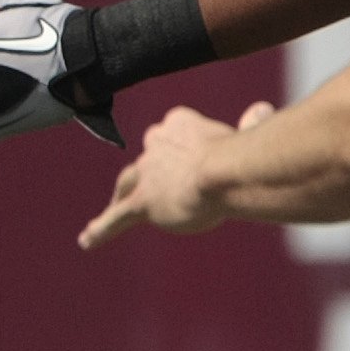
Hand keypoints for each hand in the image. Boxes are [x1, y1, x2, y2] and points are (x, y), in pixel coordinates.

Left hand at [77, 101, 274, 249]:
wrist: (225, 172)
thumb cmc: (243, 154)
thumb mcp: (248, 135)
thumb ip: (252, 124)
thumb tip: (263, 110)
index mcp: (178, 122)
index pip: (171, 134)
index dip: (183, 149)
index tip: (200, 157)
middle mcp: (154, 143)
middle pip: (147, 159)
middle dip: (151, 171)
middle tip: (162, 187)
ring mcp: (145, 174)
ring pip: (127, 184)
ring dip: (123, 194)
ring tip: (117, 206)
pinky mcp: (141, 203)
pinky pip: (115, 219)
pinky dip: (100, 230)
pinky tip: (86, 240)